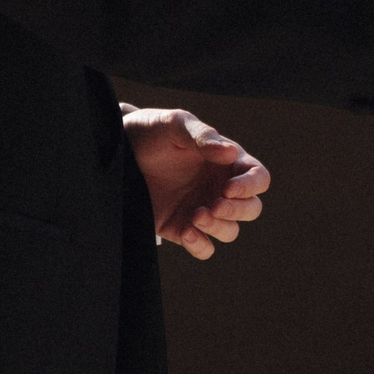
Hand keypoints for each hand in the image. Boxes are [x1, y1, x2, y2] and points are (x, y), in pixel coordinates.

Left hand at [122, 105, 270, 259]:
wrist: (115, 152)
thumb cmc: (150, 131)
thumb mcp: (175, 124)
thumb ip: (202, 136)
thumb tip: (232, 153)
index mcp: (226, 162)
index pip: (258, 178)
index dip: (251, 186)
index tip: (228, 188)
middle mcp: (219, 188)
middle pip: (251, 209)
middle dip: (238, 210)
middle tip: (215, 204)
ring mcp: (202, 210)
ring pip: (230, 231)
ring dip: (219, 227)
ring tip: (195, 216)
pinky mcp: (180, 229)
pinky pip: (205, 248)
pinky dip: (201, 246)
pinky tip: (186, 232)